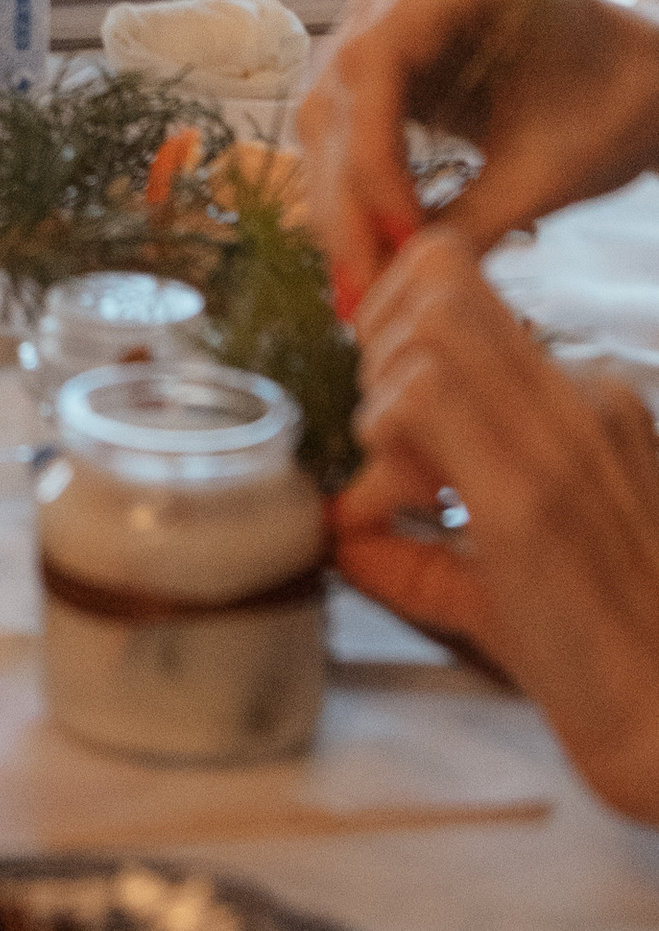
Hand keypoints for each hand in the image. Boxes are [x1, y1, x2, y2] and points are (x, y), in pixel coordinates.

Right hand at [297, 0, 658, 309]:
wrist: (634, 82)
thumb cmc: (616, 101)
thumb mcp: (556, 166)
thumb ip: (476, 219)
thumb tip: (398, 282)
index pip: (376, 57)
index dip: (373, 153)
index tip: (399, 235)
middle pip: (342, 86)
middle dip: (350, 194)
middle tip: (362, 284)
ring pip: (328, 106)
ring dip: (340, 197)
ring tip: (360, 278)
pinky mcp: (377, 43)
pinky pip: (341, 117)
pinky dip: (350, 184)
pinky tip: (364, 244)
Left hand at [332, 226, 658, 822]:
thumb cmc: (595, 654)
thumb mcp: (506, 573)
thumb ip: (414, 545)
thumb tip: (335, 525)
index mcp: (592, 402)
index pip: (462, 286)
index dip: (394, 322)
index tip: (383, 396)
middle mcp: (584, 400)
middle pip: (441, 276)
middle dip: (377, 334)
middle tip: (382, 433)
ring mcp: (561, 441)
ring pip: (432, 322)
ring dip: (384, 385)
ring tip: (400, 475)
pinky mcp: (527, 498)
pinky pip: (427, 396)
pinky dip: (386, 432)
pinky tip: (402, 496)